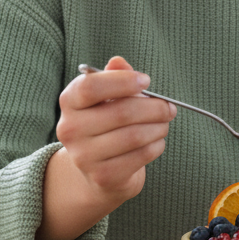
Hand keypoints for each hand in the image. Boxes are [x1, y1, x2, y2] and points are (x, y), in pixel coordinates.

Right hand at [35, 57, 175, 239]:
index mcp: (69, 101)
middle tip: (169, 107)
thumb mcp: (107, 97)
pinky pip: (139, 156)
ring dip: (158, 127)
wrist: (96, 170)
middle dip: (154, 108)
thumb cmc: (106, 123)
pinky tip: (157, 141)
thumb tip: (119, 62)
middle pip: (121, 112)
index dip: (122, 82)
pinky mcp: (103, 177)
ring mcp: (84, 156)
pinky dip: (156, 146)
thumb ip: (114, 77)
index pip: (90, 87)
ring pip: (133, 136)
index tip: (146, 81)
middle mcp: (70, 129)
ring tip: (164, 123)